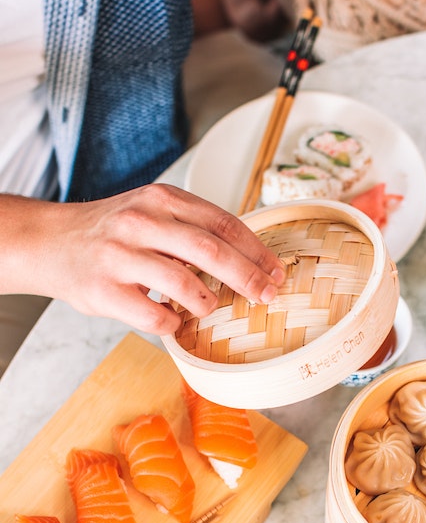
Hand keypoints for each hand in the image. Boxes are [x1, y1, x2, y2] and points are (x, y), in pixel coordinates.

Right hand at [0, 186, 285, 334]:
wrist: (51, 243)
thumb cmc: (114, 234)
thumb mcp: (153, 212)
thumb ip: (193, 227)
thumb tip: (252, 258)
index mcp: (161, 199)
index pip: (222, 222)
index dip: (256, 250)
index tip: (276, 272)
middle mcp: (141, 221)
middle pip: (211, 250)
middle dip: (247, 277)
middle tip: (266, 295)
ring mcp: (120, 257)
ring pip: (184, 283)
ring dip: (207, 301)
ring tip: (208, 306)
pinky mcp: (104, 291)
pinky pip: (154, 315)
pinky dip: (173, 323)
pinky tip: (174, 320)